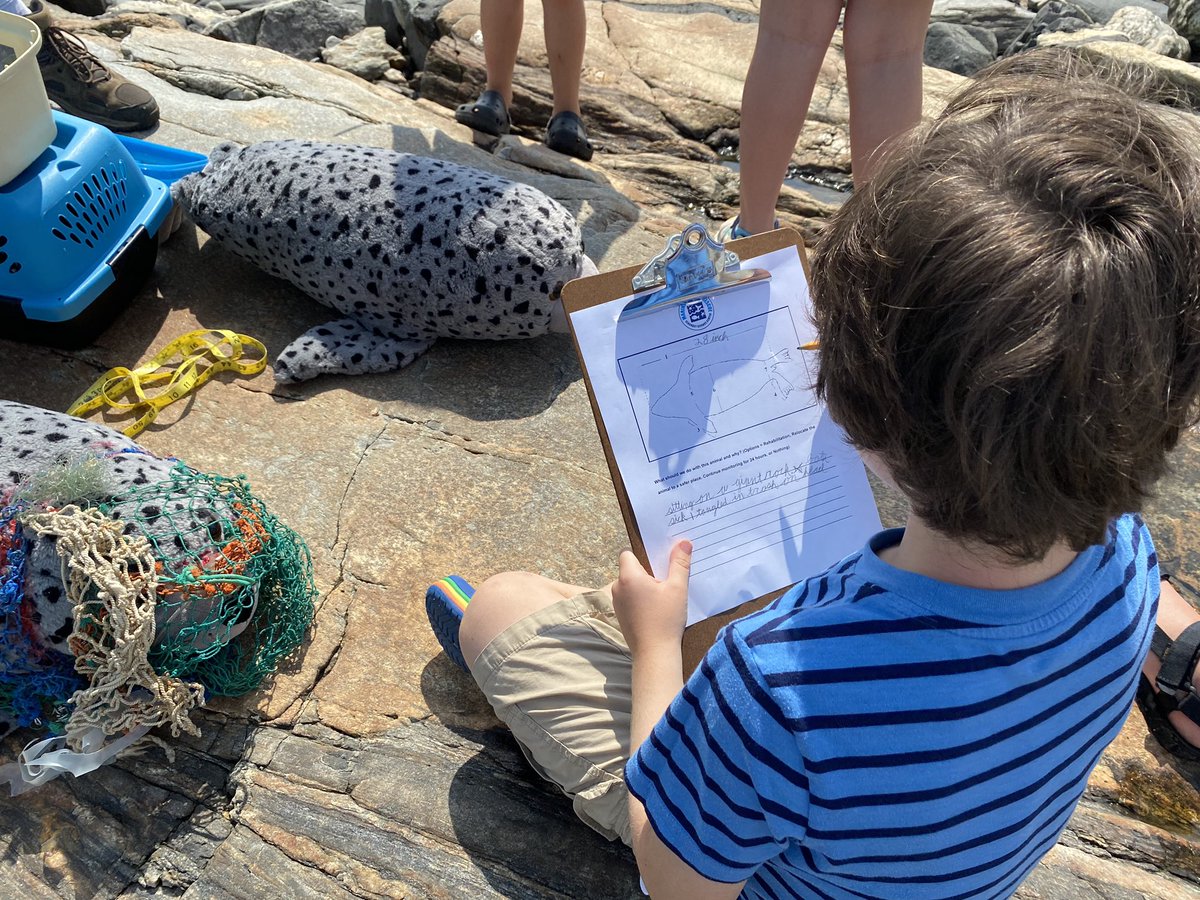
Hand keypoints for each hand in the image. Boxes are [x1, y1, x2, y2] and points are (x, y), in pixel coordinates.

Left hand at [613, 540, 691, 656]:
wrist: (654, 654)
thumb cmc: (666, 619)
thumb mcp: (677, 588)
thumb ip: (679, 563)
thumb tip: (683, 542)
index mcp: (628, 576)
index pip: (627, 553)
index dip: (642, 554)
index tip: (658, 561)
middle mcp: (617, 587)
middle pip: (630, 569)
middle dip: (647, 572)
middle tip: (667, 578)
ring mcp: (617, 602)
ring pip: (630, 585)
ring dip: (644, 586)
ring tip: (663, 596)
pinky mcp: (620, 615)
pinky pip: (629, 598)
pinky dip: (640, 599)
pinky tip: (656, 608)